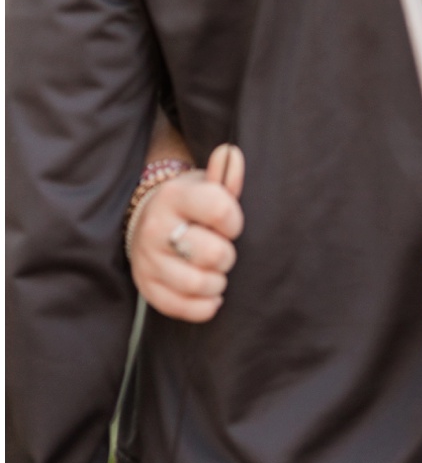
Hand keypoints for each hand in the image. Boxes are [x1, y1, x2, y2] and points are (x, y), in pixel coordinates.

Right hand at [129, 144, 244, 321]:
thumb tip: (232, 154)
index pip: (220, 210)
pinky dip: (205, 305)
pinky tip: (209, 293)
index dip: (234, 221)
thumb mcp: (205, 185)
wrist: (147, 222)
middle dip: (227, 254)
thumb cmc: (188, 204)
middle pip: (213, 253)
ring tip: (215, 271)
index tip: (228, 223)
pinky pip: (183, 308)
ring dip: (217, 282)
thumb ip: (226, 176)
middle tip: (221, 250)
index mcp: (174, 197)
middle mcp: (156, 228)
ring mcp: (148, 260)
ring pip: (200, 284)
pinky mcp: (146, 287)